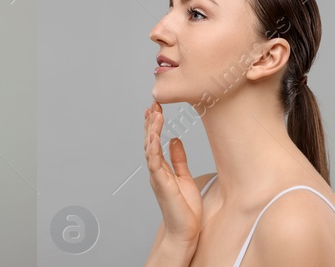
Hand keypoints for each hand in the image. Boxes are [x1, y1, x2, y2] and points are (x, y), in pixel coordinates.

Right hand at [144, 103, 200, 262]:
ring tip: (154, 112)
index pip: (156, 143)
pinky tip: (156, 132)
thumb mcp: (185, 177)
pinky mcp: (160, 181)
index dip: (155, 126)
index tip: (156, 110)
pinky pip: (154, 159)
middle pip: (149, 141)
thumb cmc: (185, 208)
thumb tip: (175, 140)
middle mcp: (156, 170)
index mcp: (162, 169)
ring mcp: (156, 175)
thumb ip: (178, 159)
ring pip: (149, 147)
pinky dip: (153, 144)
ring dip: (151, 129)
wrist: (185, 229)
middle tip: (153, 104)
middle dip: (151, 123)